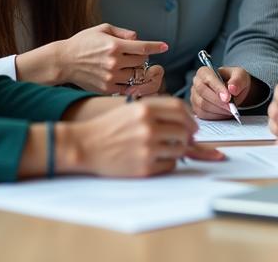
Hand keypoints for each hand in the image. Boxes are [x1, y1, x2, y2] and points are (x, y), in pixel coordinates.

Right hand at [55, 23, 168, 92]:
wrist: (64, 62)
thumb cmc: (83, 43)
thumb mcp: (102, 29)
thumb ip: (123, 32)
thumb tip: (138, 38)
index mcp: (114, 46)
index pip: (143, 47)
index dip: (157, 46)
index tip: (165, 46)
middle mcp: (115, 62)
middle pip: (142, 62)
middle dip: (142, 57)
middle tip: (136, 54)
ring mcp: (111, 77)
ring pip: (136, 75)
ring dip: (136, 70)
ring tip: (128, 65)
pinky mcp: (107, 89)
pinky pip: (127, 87)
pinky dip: (129, 82)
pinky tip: (124, 76)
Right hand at [67, 97, 223, 176]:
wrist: (85, 145)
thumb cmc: (108, 127)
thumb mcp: (131, 109)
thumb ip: (156, 110)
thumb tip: (185, 121)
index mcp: (145, 109)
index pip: (179, 109)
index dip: (190, 118)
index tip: (192, 126)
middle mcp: (148, 127)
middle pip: (183, 130)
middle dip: (186, 136)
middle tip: (183, 140)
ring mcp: (147, 148)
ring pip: (179, 148)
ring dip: (177, 150)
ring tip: (165, 149)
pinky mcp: (145, 167)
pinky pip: (170, 164)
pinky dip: (167, 162)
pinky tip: (156, 159)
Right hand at [190, 66, 252, 119]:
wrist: (235, 93)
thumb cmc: (235, 81)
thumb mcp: (241, 76)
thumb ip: (238, 80)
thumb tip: (232, 88)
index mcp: (205, 72)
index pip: (208, 78)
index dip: (217, 88)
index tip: (228, 97)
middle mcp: (196, 83)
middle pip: (203, 93)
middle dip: (218, 101)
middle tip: (231, 107)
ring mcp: (194, 97)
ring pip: (203, 105)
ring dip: (219, 110)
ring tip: (231, 110)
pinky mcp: (196, 109)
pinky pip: (203, 115)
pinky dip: (216, 116)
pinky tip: (225, 113)